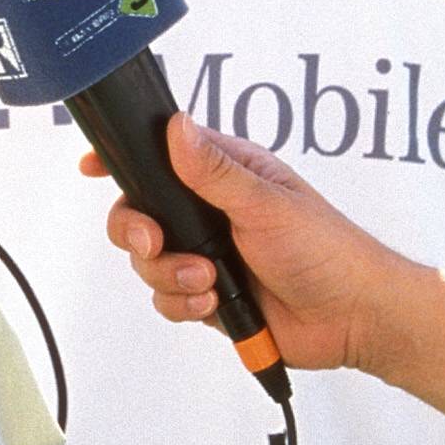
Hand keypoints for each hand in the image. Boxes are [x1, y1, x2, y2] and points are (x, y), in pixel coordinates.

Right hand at [83, 114, 392, 374]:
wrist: (351, 317)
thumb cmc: (327, 249)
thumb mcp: (267, 203)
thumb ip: (215, 171)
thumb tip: (177, 127)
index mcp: (225, 174)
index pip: (162, 154)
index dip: (125, 160)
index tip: (94, 166)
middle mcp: (209, 211)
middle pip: (138, 214)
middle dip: (138, 232)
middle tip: (157, 242)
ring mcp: (206, 254)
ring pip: (148, 262)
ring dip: (170, 276)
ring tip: (211, 283)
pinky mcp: (207, 295)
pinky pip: (166, 299)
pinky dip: (184, 304)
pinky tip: (215, 305)